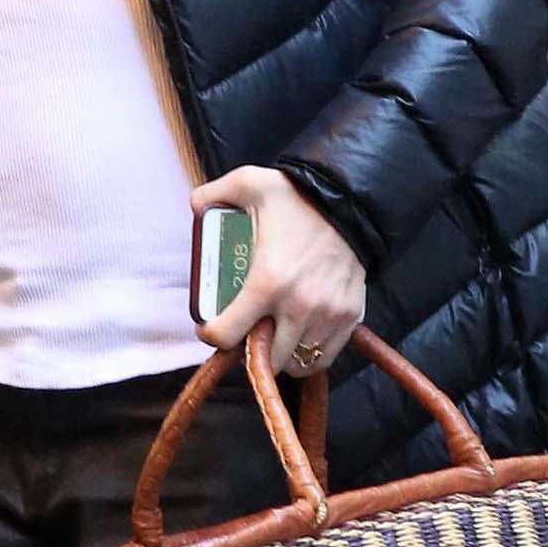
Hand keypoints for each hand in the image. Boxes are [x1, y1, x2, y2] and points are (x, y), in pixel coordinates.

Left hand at [194, 166, 365, 380]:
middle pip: (265, 359)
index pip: (226, 335)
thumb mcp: (249, 184)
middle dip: (249, 349)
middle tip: (245, 330)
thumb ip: (212, 194)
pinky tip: (298, 337)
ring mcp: (327, 315)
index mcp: (266, 281)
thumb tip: (196, 205)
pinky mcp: (349, 316)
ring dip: (279, 354)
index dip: (211, 334)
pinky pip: (324, 356)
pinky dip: (308, 354)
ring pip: (295, 362)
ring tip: (272, 334)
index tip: (211, 326)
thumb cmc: (299, 196)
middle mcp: (298, 306)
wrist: (352, 199)